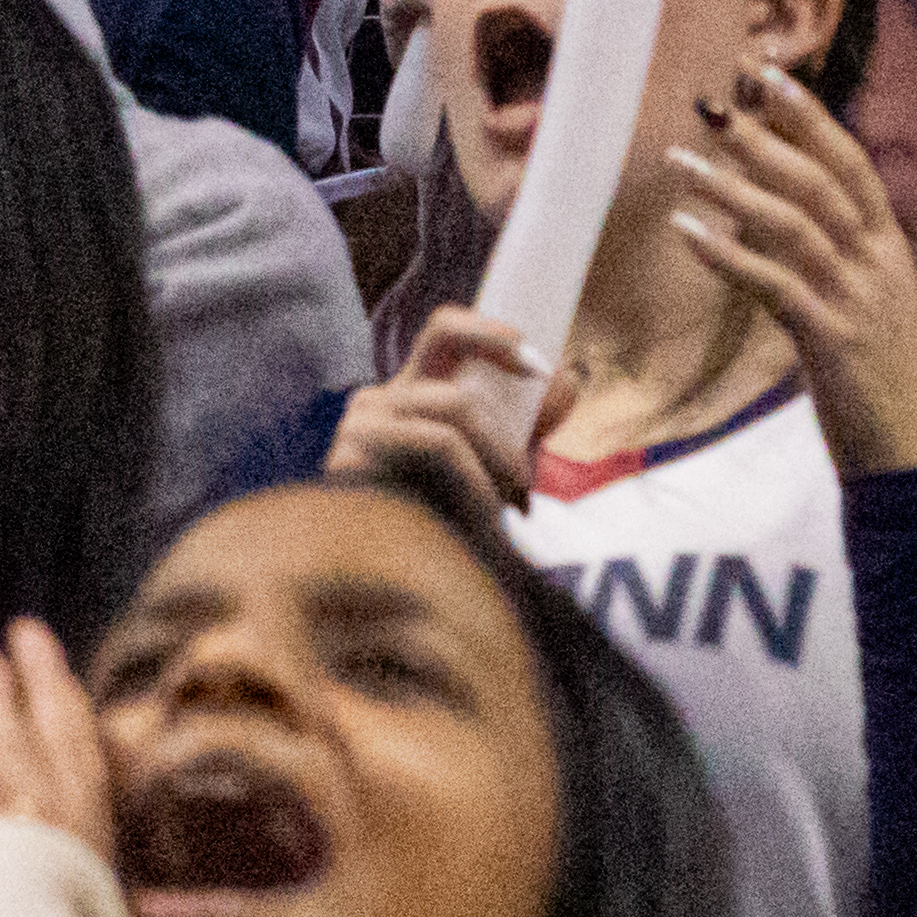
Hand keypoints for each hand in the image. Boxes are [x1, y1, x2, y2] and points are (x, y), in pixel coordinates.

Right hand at [325, 301, 569, 507]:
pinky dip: (475, 478)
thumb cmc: (449, 521)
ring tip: (515, 502)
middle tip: (533, 446)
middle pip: (448, 351)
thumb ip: (530, 424)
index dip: (490, 330)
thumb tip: (567, 380)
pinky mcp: (349, 456)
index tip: (538, 363)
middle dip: (501, 393)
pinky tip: (484, 516)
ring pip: (453, 408)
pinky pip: (438, 442)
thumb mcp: (498, 466)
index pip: (445, 330)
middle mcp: (381, 398)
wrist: (402, 587)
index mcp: (414, 391)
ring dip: (498, 454)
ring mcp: (361, 424)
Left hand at [670, 60, 916, 476]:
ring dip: (731, 187)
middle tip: (713, 106)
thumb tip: (781, 222)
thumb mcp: (874, 305)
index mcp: (889, 247)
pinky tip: (688, 231)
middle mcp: (877, 261)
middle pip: (819, 180)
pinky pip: (773, 282)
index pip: (851, 164)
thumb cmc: (888, 380)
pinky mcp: (830, 337)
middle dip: (764, 138)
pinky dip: (728, 252)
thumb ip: (838, 261)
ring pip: (792, 223)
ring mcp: (856, 297)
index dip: (810, 118)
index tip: (770, 77)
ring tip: (680, 162)